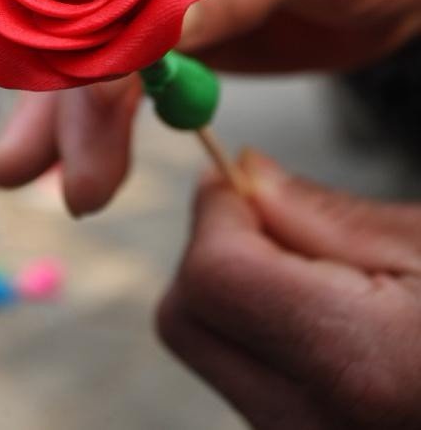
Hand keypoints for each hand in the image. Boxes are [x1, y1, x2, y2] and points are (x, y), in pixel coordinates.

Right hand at [0, 0, 420, 212]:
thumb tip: (157, 30)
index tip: (83, 72)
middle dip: (73, 78)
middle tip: (67, 162)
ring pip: (90, 36)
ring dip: (63, 109)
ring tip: (26, 176)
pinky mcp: (163, 17)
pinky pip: (119, 65)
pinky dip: (95, 113)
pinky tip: (64, 158)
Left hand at [157, 153, 420, 429]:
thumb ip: (330, 217)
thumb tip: (245, 174)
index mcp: (362, 366)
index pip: (214, 276)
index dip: (217, 211)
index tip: (241, 176)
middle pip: (189, 319)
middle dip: (216, 250)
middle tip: (276, 215)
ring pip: (211, 349)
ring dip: (240, 289)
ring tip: (327, 272)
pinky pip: (246, 378)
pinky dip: (264, 331)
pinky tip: (332, 315)